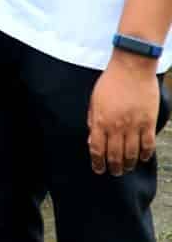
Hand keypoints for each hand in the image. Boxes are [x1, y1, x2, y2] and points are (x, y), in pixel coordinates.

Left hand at [88, 52, 160, 175]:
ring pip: (132, 153)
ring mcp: (134, 125)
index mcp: (100, 121)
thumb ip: (93, 122)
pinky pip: (148, 144)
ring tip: (127, 168)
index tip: (98, 170)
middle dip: (114, 167)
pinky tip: (143, 159)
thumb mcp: (94, 101)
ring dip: (129, 164)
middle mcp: (116, 126)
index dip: (97, 163)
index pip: (97, 149)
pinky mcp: (148, 122)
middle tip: (114, 173)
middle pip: (115, 155)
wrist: (131, 69)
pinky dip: (146, 155)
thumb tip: (93, 140)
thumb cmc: (110, 83)